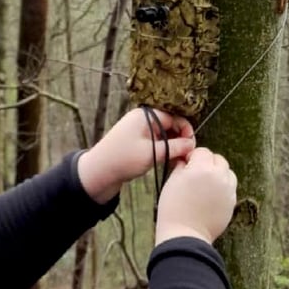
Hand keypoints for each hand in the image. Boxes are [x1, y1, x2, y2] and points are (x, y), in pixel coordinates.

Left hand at [77, 108, 195, 203]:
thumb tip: (192, 144)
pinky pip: (154, 142)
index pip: (173, 118)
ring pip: (162, 136)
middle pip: (169, 126)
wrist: (97, 173)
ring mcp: (137, 131)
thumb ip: (175, 148)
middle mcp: (141, 120)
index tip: (191, 146)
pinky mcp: (135, 142)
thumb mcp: (152, 154)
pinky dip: (161, 151)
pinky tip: (166, 162)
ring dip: (171, 147)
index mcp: (145, 116)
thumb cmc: (123, 160)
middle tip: (185, 156)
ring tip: (176, 161)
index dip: (185, 130)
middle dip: (179, 139)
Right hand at [155, 147, 236, 245]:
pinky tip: (209, 198)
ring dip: (218, 174)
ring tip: (204, 186)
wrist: (185, 234)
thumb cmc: (173, 209)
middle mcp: (219, 176)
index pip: (202, 151)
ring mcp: (228, 190)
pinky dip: (222, 188)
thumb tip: (185, 161)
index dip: (193, 157)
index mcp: (202, 168)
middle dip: (207, 163)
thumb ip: (181, 167)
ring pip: (228, 173)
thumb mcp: (171, 183)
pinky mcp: (232, 203)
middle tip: (195, 175)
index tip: (186, 165)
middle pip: (218, 160)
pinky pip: (229, 188)